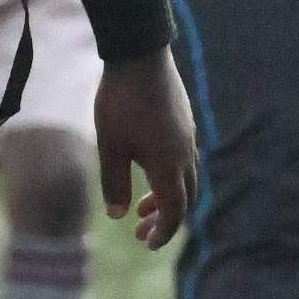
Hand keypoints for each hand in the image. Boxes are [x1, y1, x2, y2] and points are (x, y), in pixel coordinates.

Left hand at [93, 52, 199, 250]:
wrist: (140, 54)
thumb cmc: (120, 101)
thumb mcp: (110, 145)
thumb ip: (114, 182)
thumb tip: (118, 215)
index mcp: (169, 165)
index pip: (174, 211)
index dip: (163, 232)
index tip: (147, 243)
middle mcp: (185, 154)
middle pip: (185, 199)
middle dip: (164, 220)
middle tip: (139, 233)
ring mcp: (188, 137)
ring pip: (185, 179)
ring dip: (166, 198)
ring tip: (139, 207)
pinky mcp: (184, 123)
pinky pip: (184, 161)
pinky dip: (169, 177)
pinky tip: (147, 171)